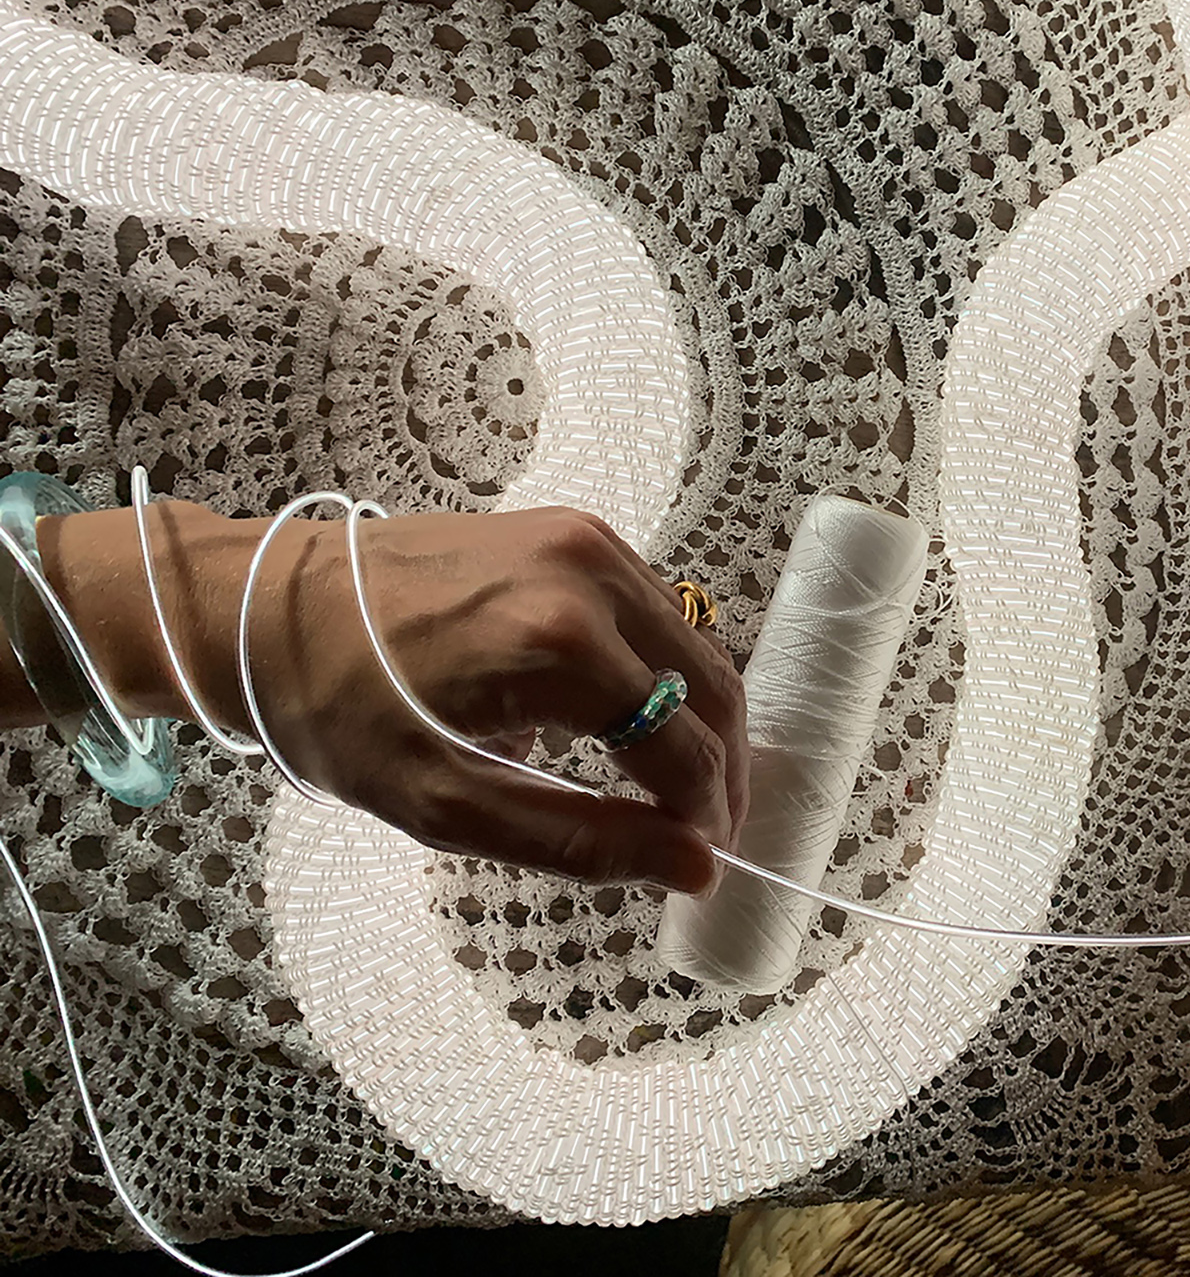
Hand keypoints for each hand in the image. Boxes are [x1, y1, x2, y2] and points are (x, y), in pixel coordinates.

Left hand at [36, 502, 746, 893]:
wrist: (264, 604)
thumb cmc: (335, 713)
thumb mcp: (446, 804)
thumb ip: (579, 839)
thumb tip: (693, 865)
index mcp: (560, 644)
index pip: (683, 744)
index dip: (705, 814)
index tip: (701, 864)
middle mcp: (592, 575)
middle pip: (712, 685)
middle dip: (721, 767)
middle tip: (705, 832)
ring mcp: (588, 540)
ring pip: (694, 644)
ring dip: (698, 717)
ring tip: (673, 786)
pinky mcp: (575, 529)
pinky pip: (656, 610)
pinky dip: (665, 670)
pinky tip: (632, 719)